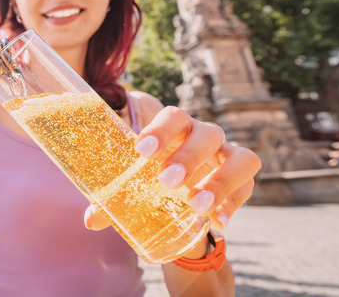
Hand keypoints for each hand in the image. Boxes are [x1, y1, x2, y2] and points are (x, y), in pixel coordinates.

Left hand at [85, 107, 261, 232]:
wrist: (182, 198)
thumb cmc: (152, 180)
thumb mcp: (133, 187)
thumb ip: (112, 202)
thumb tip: (91, 220)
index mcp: (175, 128)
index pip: (173, 116)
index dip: (160, 130)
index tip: (142, 151)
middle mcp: (204, 136)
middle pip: (206, 134)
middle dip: (188, 156)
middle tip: (168, 181)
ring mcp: (227, 156)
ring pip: (240, 156)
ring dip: (220, 181)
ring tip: (197, 205)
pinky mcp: (243, 179)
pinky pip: (248, 186)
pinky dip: (233, 204)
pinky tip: (217, 222)